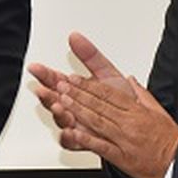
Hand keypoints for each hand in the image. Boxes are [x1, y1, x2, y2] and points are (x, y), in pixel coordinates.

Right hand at [28, 32, 133, 148]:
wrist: (141, 126)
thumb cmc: (123, 101)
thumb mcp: (107, 73)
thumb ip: (90, 56)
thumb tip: (75, 36)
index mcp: (77, 91)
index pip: (54, 80)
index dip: (44, 74)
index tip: (36, 68)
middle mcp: (73, 108)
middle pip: (53, 100)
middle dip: (47, 95)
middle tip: (45, 90)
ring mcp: (77, 124)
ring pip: (60, 120)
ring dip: (58, 114)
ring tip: (59, 107)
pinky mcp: (84, 141)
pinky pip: (71, 142)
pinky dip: (70, 137)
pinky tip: (70, 131)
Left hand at [53, 72, 177, 177]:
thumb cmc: (168, 139)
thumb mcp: (158, 110)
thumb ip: (141, 94)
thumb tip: (130, 80)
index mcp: (136, 110)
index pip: (108, 93)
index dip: (89, 85)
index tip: (75, 79)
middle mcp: (129, 123)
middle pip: (99, 105)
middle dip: (78, 94)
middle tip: (62, 85)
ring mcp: (124, 139)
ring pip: (97, 122)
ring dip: (78, 111)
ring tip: (62, 101)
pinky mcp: (121, 157)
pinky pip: (101, 146)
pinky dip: (86, 139)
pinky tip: (73, 133)